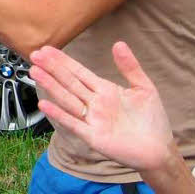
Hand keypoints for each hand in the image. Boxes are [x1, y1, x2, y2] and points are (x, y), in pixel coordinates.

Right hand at [29, 42, 178, 174]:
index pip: (79, 72)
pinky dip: (59, 114)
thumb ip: (130, 67)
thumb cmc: (152, 121)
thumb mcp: (144, 88)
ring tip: (35, 72)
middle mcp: (94, 104)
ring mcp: (92, 120)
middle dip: (52, 68)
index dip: (63, 61)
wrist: (159, 150)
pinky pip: (73, 123)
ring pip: (67, 99)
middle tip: (35, 55)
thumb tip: (118, 43)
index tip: (47, 49)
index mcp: (105, 90)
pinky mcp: (93, 136)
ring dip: (51, 86)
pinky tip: (44, 104)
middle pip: (69, 83)